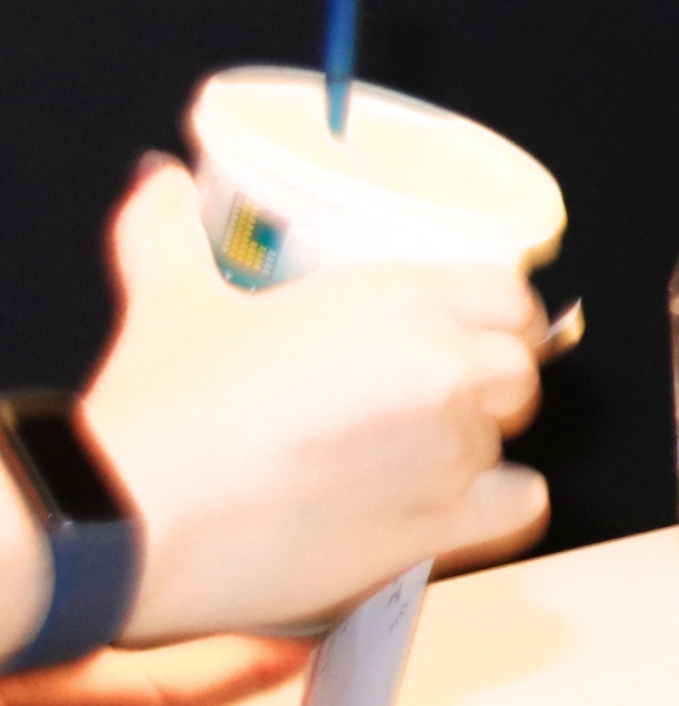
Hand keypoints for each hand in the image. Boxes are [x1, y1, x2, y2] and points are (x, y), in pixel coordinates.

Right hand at [78, 159, 548, 641]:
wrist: (129, 518)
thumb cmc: (156, 412)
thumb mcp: (168, 297)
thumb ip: (167, 228)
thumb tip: (161, 180)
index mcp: (398, 299)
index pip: (510, 297)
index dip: (495, 321)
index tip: (467, 337)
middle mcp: (441, 368)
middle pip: (518, 370)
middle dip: (485, 386)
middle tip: (426, 404)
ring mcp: (449, 450)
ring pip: (507, 440)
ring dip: (471, 449)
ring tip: (406, 460)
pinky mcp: (441, 524)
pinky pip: (522, 507)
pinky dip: (498, 508)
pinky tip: (454, 508)